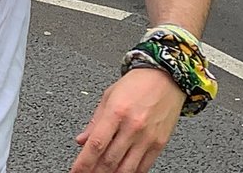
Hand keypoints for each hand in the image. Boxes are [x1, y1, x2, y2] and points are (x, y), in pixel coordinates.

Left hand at [70, 69, 184, 172]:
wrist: (166, 78)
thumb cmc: (137, 83)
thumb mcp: (109, 96)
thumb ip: (94, 121)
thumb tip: (81, 140)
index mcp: (116, 112)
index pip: (96, 144)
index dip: (83, 163)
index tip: (76, 171)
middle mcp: (132, 127)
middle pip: (109, 160)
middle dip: (94, 172)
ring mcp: (147, 138)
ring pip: (126, 168)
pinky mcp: (159, 145)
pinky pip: (143, 167)